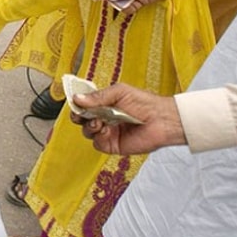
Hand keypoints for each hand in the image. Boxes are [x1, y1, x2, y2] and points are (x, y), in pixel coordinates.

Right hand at [70, 83, 185, 154]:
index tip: (75, 102)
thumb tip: (77, 99)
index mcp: (105, 104)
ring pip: (87, 131)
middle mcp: (104, 118)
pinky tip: (108, 131)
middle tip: (82, 114)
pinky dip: (99, 137)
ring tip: (99, 122)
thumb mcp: (119, 92)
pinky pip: (97, 143)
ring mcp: (108, 132)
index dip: (77, 104)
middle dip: (79, 116)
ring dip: (89, 126)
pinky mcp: (112, 145)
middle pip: (82, 119)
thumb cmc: (145, 103)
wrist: (161, 120)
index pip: (84, 105)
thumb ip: (98, 96)